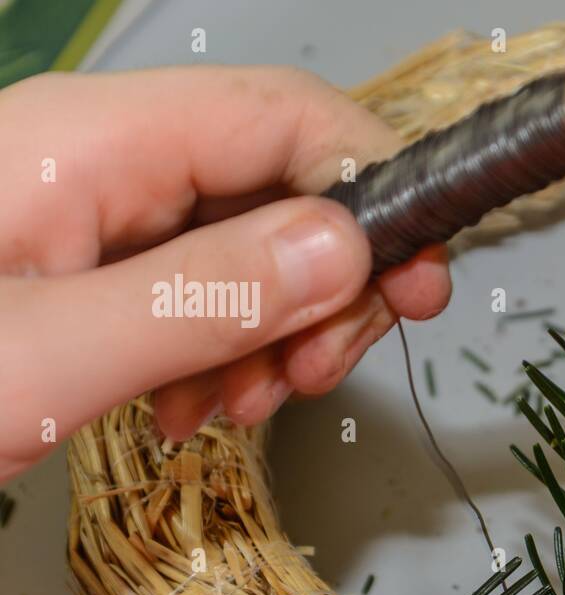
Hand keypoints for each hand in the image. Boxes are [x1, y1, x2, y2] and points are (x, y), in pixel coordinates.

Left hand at [0, 66, 450, 481]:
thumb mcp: (46, 356)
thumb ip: (199, 298)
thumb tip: (341, 252)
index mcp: (91, 141)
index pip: (287, 117)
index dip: (376, 193)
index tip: (418, 285)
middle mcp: (104, 160)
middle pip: (282, 190)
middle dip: (326, 290)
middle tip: (317, 373)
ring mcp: (96, 214)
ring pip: (249, 250)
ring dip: (276, 336)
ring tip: (240, 406)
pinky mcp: (91, 267)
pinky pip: (198, 291)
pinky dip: (223, 353)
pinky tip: (188, 406)